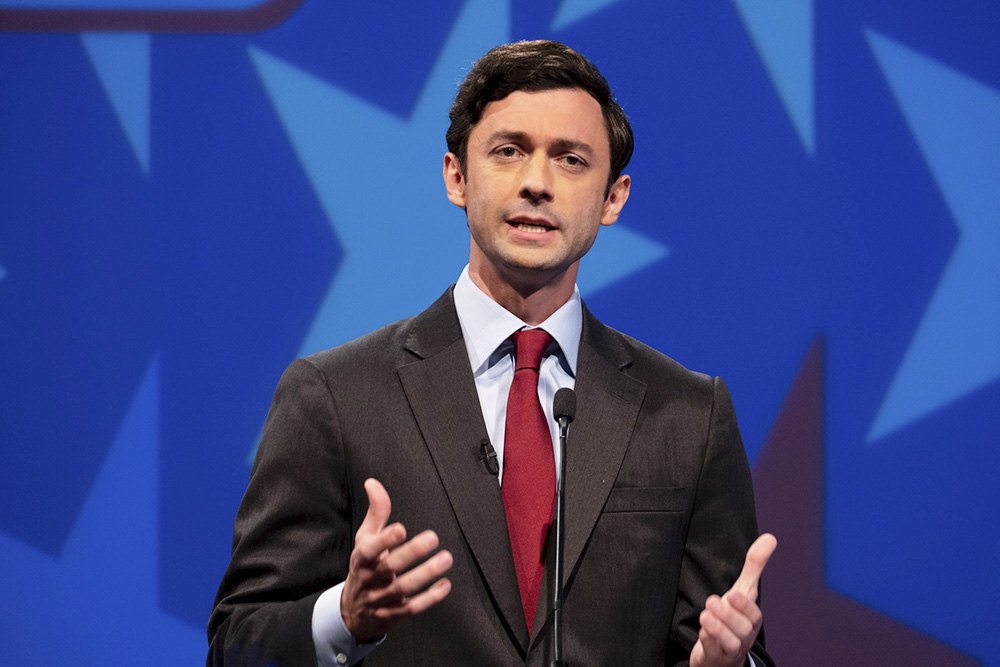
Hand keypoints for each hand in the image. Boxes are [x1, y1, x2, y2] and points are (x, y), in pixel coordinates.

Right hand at [340, 478, 452, 642]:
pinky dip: (429, 598)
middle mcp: (369, 580)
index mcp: (361, 559)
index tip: (401, 529)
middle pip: (389, 567)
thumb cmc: (364, 568)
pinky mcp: (392, 615)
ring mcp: (380, 600)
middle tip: (433, 538)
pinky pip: (411, 609)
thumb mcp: (365, 540)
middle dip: (411, 553)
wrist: (352, 612)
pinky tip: (445, 584)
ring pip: (403, 588)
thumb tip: (373, 483)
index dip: (385, 540)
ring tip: (445, 559)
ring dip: (426, 574)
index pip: (370, 550)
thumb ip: (375, 512)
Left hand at [690, 533, 776, 666]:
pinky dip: (708, 643)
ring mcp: (729, 649)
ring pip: (729, 644)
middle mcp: (744, 636)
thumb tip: (770, 538)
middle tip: (712, 602)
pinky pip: (713, 653)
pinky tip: (702, 632)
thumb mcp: (743, 591)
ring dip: (717, 629)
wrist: (722, 651)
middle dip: (727, 616)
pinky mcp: (714, 657)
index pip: (753, 615)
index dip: (744, 606)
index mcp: (751, 620)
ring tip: (704, 616)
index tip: (733, 594)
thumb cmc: (734, 617)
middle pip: (742, 630)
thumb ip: (754, 566)